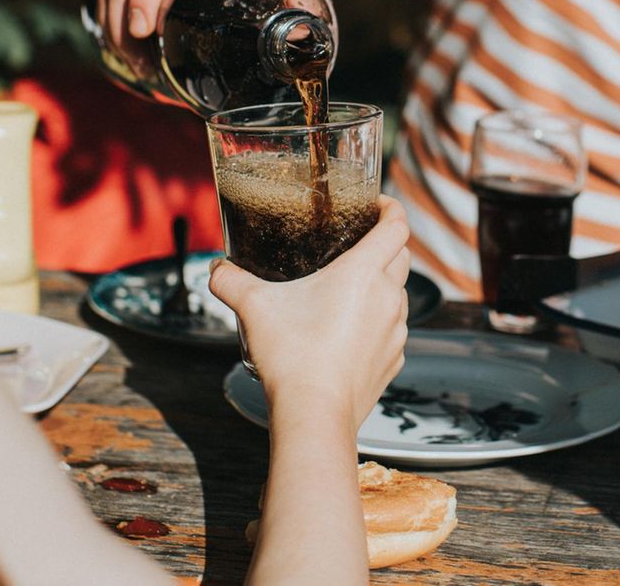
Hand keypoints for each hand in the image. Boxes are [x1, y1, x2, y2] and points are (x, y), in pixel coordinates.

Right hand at [209, 196, 409, 433]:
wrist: (315, 414)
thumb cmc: (293, 357)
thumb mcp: (254, 308)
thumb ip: (231, 281)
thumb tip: (217, 270)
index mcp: (364, 274)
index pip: (397, 226)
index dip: (391, 208)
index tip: (376, 205)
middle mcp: (388, 298)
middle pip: (402, 256)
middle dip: (386, 243)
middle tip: (358, 242)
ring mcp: (395, 332)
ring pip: (399, 294)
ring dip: (382, 284)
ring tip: (350, 289)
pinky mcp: (393, 360)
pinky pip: (393, 329)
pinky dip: (379, 321)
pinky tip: (351, 330)